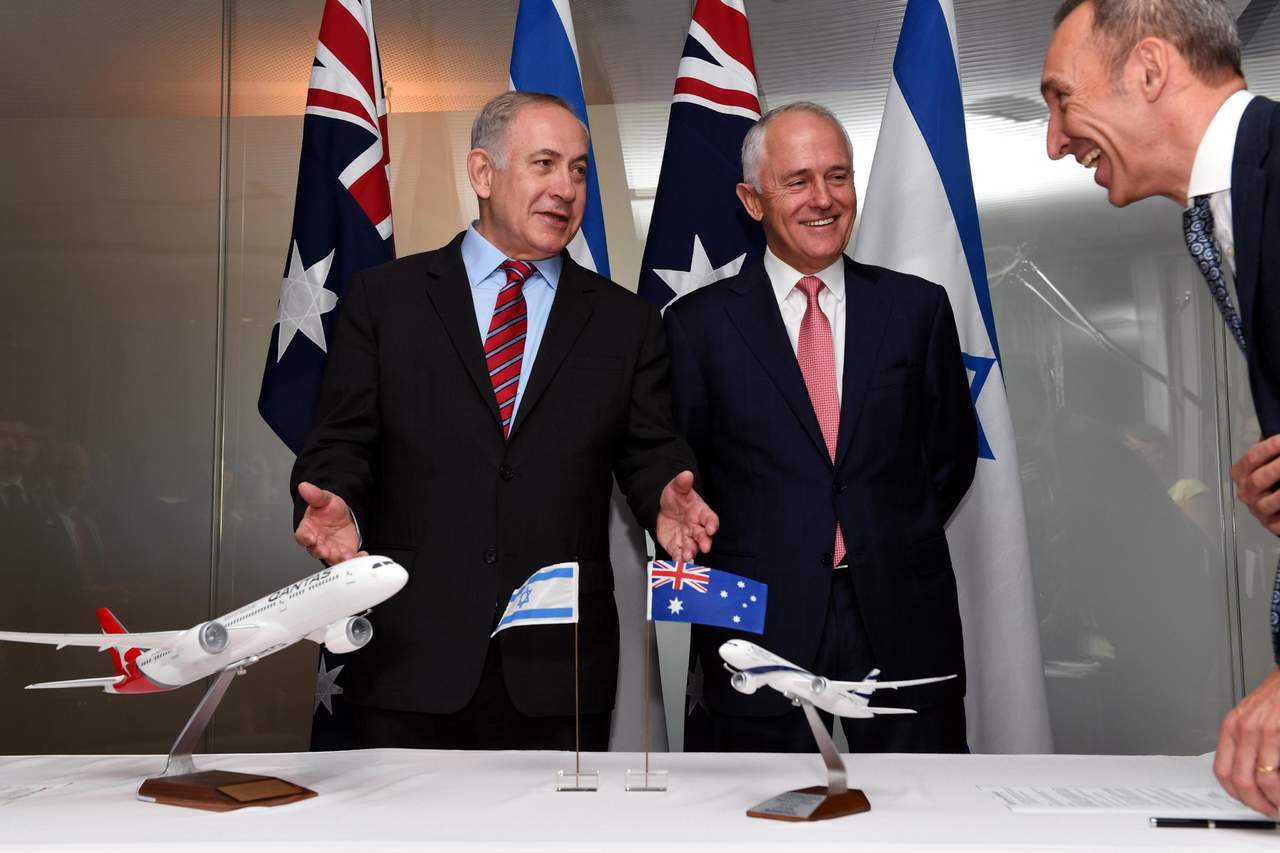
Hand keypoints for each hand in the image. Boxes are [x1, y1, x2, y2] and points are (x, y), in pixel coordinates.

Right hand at [294, 481, 365, 564]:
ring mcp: (331, 549)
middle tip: (325, 551)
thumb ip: (315, 495)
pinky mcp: (344, 553)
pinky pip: (349, 558)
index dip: (305, 537)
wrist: (344, 515)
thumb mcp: (325, 499)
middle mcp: (317, 542)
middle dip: (320, 551)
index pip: (302, 535)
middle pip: (315, 550)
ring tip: (346, 556)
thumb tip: (304, 486)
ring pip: (332, 557)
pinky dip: (356, 558)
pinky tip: (362, 555)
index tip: (309, 538)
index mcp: (308, 529)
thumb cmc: (329, 510)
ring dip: (338, 558)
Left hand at [655, 470, 717, 560]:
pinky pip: (678, 553)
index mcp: (701, 513)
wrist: (661, 508)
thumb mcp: (677, 487)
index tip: (711, 528)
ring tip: (687, 556)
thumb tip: (686, 474)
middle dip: (704, 542)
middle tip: (704, 547)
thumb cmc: (675, 498)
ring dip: (691, 552)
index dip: (712, 524)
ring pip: (692, 547)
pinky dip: (678, 559)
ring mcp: (687, 538)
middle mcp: (696, 527)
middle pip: (703, 536)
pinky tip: (677, 561)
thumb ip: (682, 482)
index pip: (710, 519)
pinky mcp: (676, 546)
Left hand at [1215, 668, 1279, 815]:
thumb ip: (1252, 745)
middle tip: (1269, 810)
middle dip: (1254, 803)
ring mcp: (1256, 730)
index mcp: (1231, 727)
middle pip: (1236, 780)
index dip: (1236, 793)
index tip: (1249, 802)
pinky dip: (1279, 788)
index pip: (1222, 770)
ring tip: (1279, 805)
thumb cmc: (1278, 697)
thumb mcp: (1256, 719)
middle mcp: (1239, 728)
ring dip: (1270, 800)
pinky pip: (1272, 770)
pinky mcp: (1274, 731)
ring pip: (1255, 780)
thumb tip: (1255, 775)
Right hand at [1232, 435, 1279, 534]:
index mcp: (1242, 474)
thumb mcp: (1269, 459)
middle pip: (1257, 480)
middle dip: (1277, 468)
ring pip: (1268, 503)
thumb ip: (1269, 448)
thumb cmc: (1274, 476)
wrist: (1279, 504)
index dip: (1268, 448)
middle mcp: (1246, 493)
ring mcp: (1258, 511)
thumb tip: (1274, 431)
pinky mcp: (1272, 526)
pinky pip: (1279, 522)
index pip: (1251, 459)